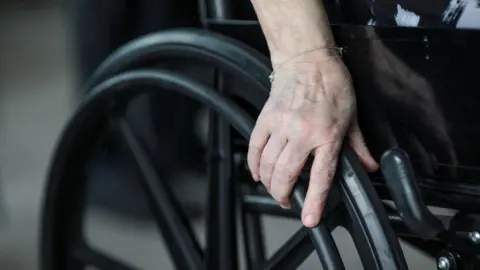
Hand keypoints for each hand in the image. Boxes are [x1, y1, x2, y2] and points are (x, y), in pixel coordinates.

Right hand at [247, 52, 377, 227]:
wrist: (308, 59)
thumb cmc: (332, 84)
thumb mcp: (352, 117)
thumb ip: (358, 146)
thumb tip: (369, 167)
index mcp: (327, 135)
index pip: (320, 175)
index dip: (313, 201)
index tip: (308, 219)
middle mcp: (302, 132)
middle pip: (286, 174)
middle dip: (283, 195)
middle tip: (287, 201)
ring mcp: (281, 125)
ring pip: (268, 164)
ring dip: (270, 183)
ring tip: (275, 189)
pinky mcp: (266, 118)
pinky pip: (255, 147)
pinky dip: (254, 165)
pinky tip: (258, 173)